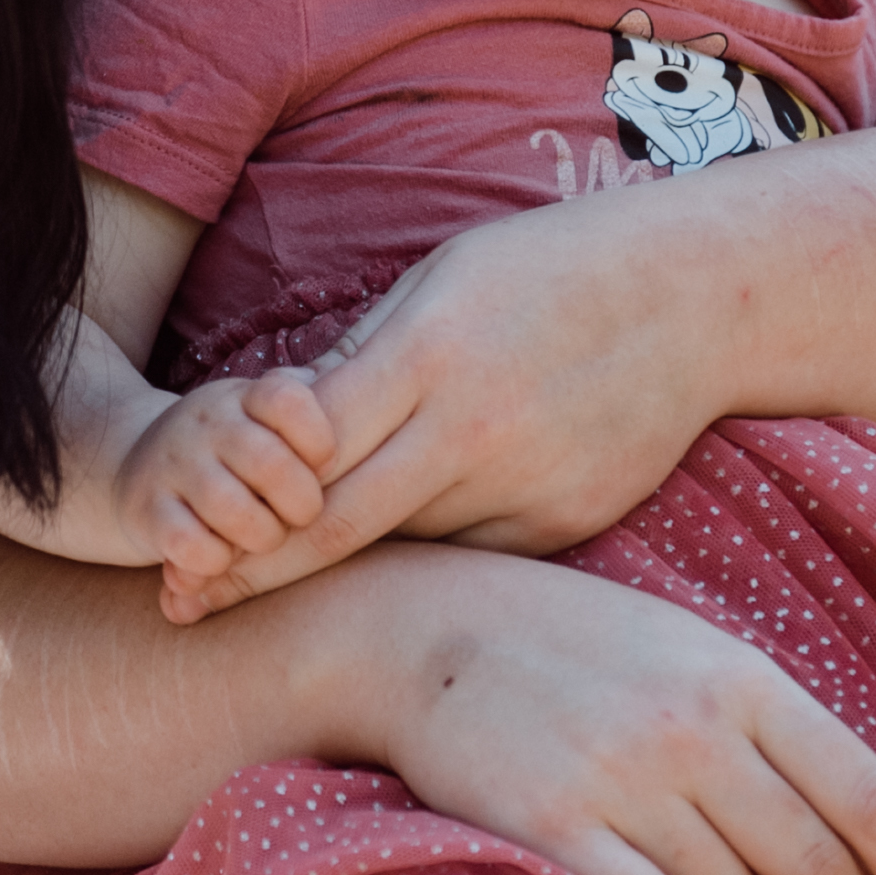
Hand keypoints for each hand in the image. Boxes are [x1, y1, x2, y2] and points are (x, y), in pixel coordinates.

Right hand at [117, 368, 335, 620]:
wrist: (135, 472)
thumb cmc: (232, 457)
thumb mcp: (266, 423)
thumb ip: (321, 414)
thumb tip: (397, 402)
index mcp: (246, 396)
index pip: (291, 401)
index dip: (320, 442)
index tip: (323, 467)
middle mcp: (206, 421)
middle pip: (271, 464)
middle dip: (300, 506)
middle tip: (299, 516)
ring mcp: (173, 463)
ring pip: (234, 510)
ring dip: (261, 538)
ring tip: (260, 538)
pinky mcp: (145, 509)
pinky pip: (192, 544)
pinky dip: (215, 562)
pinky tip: (217, 557)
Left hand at [169, 197, 717, 614]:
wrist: (697, 300)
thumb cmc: (550, 270)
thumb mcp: (443, 278)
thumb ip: (363, 354)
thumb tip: (283, 415)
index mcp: (431, 358)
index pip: (305, 455)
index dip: (235, 507)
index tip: (177, 542)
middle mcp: (475, 432)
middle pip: (339, 527)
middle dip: (254, 570)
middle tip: (185, 603)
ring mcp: (527, 487)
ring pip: (407, 545)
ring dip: (347, 560)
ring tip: (275, 573)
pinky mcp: (566, 523)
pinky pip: (473, 551)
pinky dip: (430, 549)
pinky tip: (407, 546)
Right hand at [372, 548, 875, 874]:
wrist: (426, 626)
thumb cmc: (575, 641)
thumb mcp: (690, 646)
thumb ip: (771, 724)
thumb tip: (859, 829)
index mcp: (745, 678)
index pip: (875, 800)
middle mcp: (694, 729)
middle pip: (818, 868)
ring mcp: (622, 779)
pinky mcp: (553, 827)